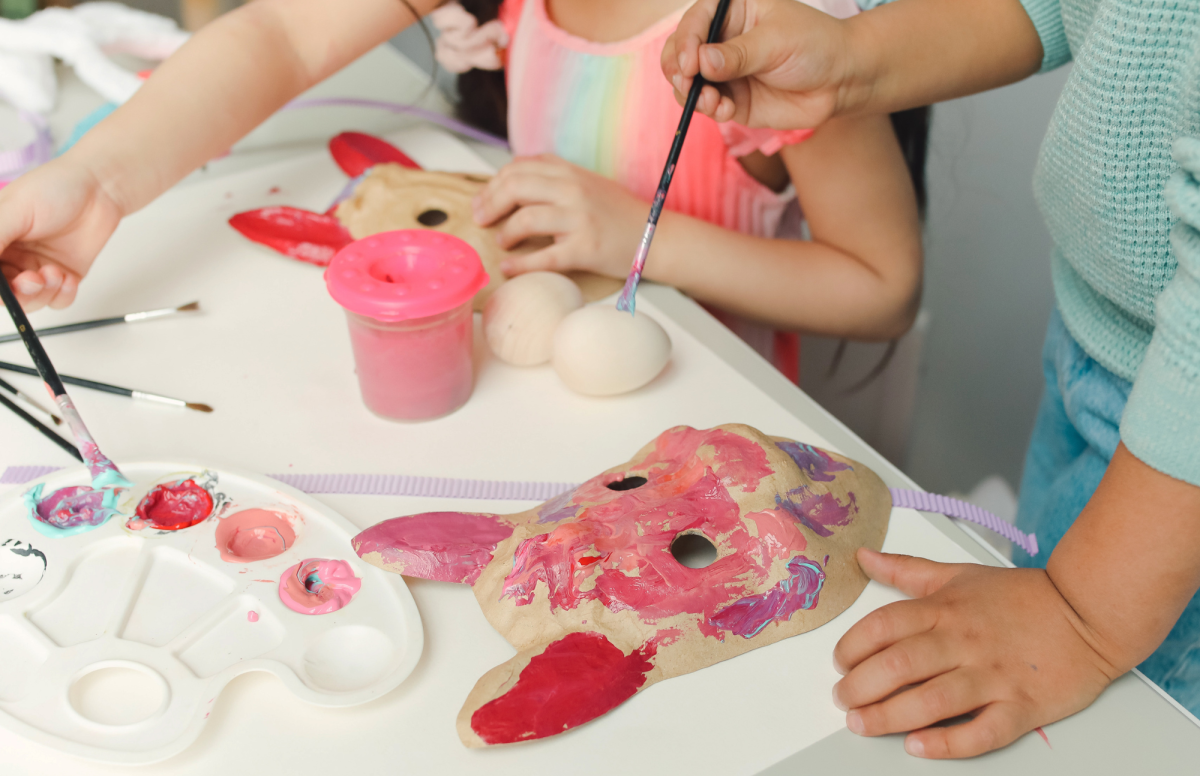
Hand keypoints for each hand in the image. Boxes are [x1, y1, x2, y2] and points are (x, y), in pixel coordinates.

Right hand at [0, 159, 124, 310]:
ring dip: (42, 293)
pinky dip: (62, 295)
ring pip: (29, 301)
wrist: (99, 190)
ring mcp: (35, 269)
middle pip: (3, 293)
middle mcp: (9, 257)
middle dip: (17, 293)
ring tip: (55, 273)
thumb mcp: (13, 210)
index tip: (4, 284)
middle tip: (32, 280)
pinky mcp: (63, 277)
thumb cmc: (54, 188)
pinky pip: (56, 301)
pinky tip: (68, 278)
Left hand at [472, 155, 645, 277]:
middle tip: (480, 219)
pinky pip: (544, 257)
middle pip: (515, 187)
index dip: (493, 184)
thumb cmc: (619, 214)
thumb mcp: (587, 183)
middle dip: (489, 204)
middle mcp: (573, 190)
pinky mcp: (585, 249)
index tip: (482, 200)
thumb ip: (554, 177)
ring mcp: (579, 219)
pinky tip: (508, 267)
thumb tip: (512, 179)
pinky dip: (520, 264)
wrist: (656, 236)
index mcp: (570, 172)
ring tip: (501, 241)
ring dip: (505, 232)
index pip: (518, 168)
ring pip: (525, 219)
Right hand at [661, 0, 855, 128]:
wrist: (840, 81)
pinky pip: (706, 105)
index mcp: (731, 9)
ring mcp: (723, 71)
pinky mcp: (730, 98)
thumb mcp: (776, 42)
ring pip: (687, 82)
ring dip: (691, 94)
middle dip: (679, 70)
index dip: (686, 42)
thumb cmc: (814, 45)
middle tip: (689, 84)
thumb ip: (738, 54)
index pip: (695, 21)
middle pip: (680, 52)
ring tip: (711, 102)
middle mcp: (721, 39)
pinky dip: (709, 109)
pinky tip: (726, 109)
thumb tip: (702, 63)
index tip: (690, 65)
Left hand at [832, 548, 1120, 758]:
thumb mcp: (958, 574)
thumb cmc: (1022, 597)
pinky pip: (981, 731)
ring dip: (889, 716)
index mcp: (945, 609)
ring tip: (862, 724)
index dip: (852, 645)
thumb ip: (907, 570)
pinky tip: (918, 746)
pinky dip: (947, 743)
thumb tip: (863, 557)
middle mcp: (964, 642)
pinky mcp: (1022, 707)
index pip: (884, 626)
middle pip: (900, 665)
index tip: (840, 661)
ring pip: (932, 701)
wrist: (1089, 613)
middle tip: (843, 699)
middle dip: (861, 686)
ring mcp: (993, 676)